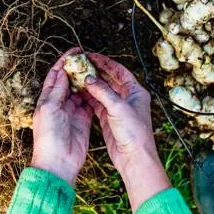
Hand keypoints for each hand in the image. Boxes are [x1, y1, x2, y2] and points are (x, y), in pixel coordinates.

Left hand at [31, 48, 92, 185]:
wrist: (59, 161)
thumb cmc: (48, 137)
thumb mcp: (49, 109)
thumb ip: (57, 90)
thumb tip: (62, 72)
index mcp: (47, 99)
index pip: (56, 75)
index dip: (64, 62)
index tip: (74, 51)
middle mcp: (59, 103)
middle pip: (69, 81)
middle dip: (77, 69)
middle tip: (89, 58)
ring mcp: (72, 111)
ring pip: (80, 91)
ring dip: (87, 80)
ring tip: (97, 69)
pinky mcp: (83, 119)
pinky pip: (89, 103)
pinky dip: (94, 95)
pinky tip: (100, 86)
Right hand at [83, 54, 170, 210]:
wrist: (134, 157)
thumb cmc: (134, 132)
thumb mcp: (118, 108)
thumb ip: (102, 92)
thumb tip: (89, 79)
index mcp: (136, 92)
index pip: (119, 71)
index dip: (106, 62)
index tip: (92, 56)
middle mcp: (128, 98)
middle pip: (110, 80)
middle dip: (97, 72)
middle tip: (82, 65)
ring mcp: (118, 109)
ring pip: (103, 92)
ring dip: (91, 85)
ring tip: (77, 77)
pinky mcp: (110, 119)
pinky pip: (98, 104)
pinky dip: (89, 98)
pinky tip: (79, 93)